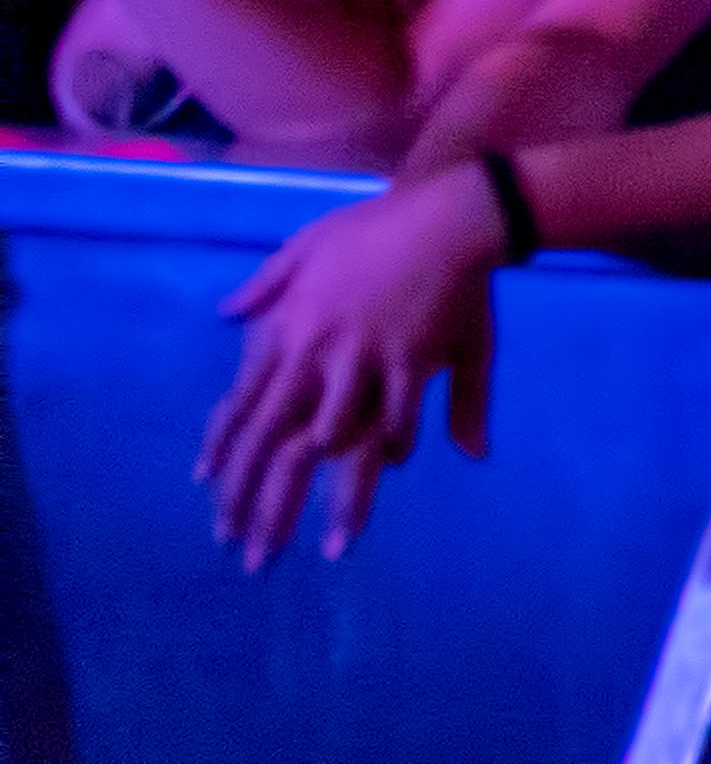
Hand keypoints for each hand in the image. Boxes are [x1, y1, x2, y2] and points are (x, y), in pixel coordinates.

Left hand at [203, 166, 505, 564]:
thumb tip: (227, 315)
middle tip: (243, 549)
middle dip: (255, 501)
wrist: (448, 213)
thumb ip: (265, 284)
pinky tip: (392, 470)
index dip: (223, 453)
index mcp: (287, 328)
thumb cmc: (376, 225)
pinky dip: (394, 446)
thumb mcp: (307, 245)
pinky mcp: (414, 362)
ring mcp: (366, 361)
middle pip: (274, 441)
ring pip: (334, 442)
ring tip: (326, 545)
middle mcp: (317, 353)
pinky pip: (400, 418)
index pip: (242, 405)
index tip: (208, 492)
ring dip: (330, 498)